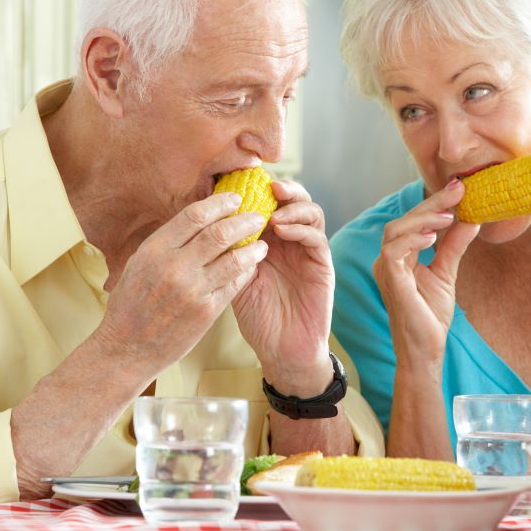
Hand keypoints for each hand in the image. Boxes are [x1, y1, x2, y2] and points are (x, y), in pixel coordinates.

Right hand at [96, 192, 268, 368]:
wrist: (127, 348)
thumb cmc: (131, 304)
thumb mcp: (139, 264)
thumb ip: (167, 243)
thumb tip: (198, 219)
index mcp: (154, 250)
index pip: (194, 216)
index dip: (219, 203)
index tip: (234, 198)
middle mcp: (174, 267)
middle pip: (218, 233)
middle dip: (243, 220)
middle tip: (257, 216)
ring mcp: (192, 290)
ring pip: (233, 259)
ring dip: (252, 247)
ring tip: (261, 243)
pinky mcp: (206, 312)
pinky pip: (234, 284)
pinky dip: (246, 271)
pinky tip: (252, 266)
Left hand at [232, 180, 334, 395]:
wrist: (281, 351)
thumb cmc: (257, 317)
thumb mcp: (235, 278)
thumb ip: (230, 251)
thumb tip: (208, 219)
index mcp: (269, 240)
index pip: (268, 203)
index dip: (256, 188)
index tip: (238, 179)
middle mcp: (291, 241)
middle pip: (293, 201)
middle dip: (281, 188)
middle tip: (266, 186)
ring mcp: (308, 252)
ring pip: (310, 213)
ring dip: (293, 205)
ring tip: (273, 210)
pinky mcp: (322, 265)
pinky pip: (316, 238)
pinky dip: (300, 228)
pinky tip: (282, 229)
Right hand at [373, 180, 479, 370]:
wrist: (426, 349)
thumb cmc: (429, 316)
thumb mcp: (446, 273)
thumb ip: (455, 246)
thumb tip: (472, 219)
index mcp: (400, 255)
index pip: (414, 221)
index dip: (435, 203)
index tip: (459, 188)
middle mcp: (388, 259)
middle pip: (403, 220)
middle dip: (431, 203)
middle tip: (459, 191)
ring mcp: (386, 270)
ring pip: (395, 230)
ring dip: (423, 218)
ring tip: (450, 215)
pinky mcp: (390, 281)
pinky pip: (393, 251)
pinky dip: (412, 239)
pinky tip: (433, 236)